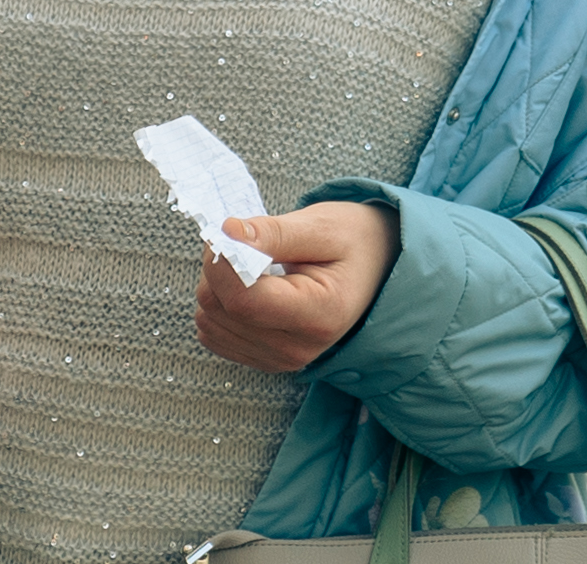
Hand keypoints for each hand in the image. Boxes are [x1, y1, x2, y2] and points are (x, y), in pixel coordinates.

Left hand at [195, 201, 399, 372]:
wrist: (378, 269)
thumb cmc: (353, 242)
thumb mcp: (322, 226)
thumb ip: (274, 232)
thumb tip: (226, 232)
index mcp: (320, 315)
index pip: (243, 300)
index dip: (221, 262)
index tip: (228, 231)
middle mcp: (298, 348)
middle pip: (219, 310)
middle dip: (218, 267)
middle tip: (245, 241)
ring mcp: (280, 360)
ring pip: (209, 321)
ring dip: (218, 284)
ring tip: (253, 264)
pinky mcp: (264, 360)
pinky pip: (213, 333)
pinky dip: (221, 304)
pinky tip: (250, 286)